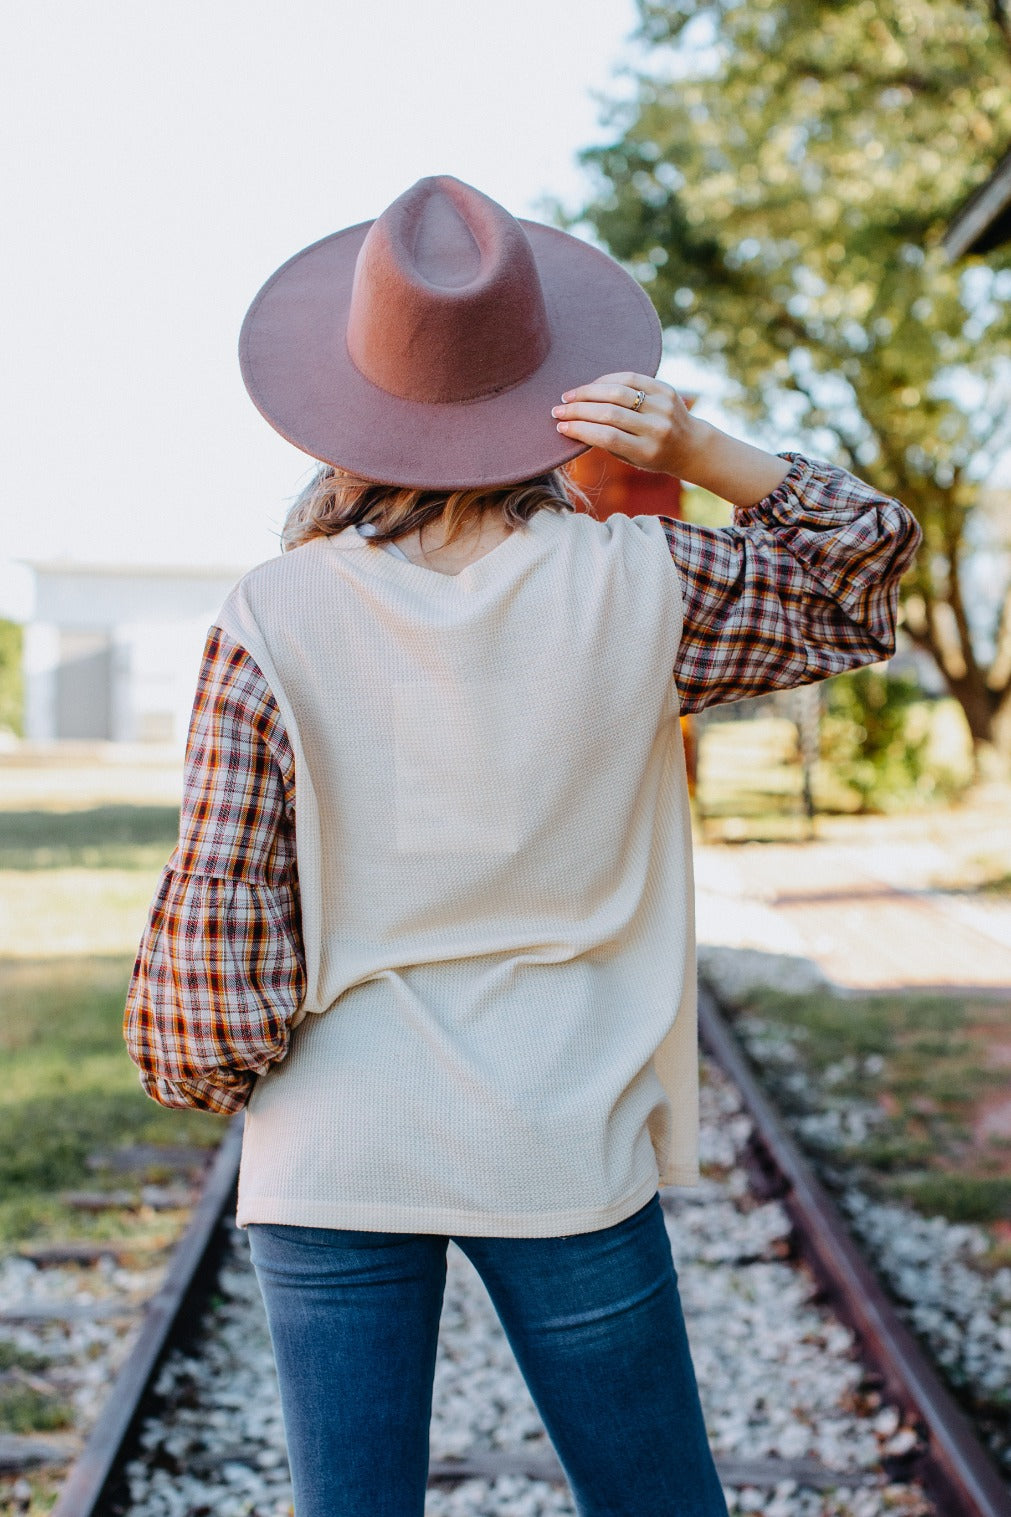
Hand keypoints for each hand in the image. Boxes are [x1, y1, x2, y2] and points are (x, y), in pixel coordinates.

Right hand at [552, 371, 790, 505]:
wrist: (690, 445)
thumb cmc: (653, 456)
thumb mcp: (632, 459)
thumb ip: (608, 442)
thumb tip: (572, 423)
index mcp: (646, 451)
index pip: (607, 436)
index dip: (580, 429)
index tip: (560, 426)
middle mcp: (656, 428)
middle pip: (609, 413)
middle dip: (578, 409)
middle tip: (557, 409)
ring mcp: (662, 406)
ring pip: (617, 391)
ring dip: (588, 392)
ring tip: (569, 396)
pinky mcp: (665, 389)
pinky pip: (631, 378)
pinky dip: (607, 380)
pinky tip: (591, 385)